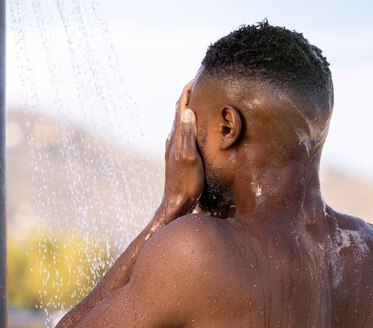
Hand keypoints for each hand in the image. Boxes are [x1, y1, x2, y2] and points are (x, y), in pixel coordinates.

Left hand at [156, 81, 203, 223]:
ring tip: (199, 101)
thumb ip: (188, 134)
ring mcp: (175, 147)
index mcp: (177, 136)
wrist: (176, 202)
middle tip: (198, 85)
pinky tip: (195, 128)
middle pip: (180, 112)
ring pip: (181, 122)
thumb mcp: (190, 157)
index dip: (187, 92)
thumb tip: (188, 110)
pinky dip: (190, 123)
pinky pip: (184, 132)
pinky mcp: (178, 155)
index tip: (195, 78)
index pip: (181, 107)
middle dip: (188, 97)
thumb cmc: (186, 182)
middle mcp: (173, 139)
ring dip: (188, 109)